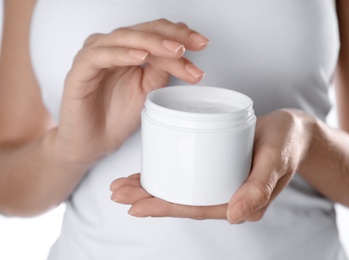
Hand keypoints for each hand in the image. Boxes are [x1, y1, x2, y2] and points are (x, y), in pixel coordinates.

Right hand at [54, 19, 208, 161]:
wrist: (94, 142)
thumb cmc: (117, 116)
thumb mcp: (149, 91)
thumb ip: (161, 70)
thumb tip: (181, 51)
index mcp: (127, 49)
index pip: (155, 32)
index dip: (180, 35)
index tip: (202, 43)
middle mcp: (111, 47)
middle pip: (143, 31)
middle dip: (172, 38)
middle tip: (194, 46)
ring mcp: (94, 56)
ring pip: (125, 38)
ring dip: (153, 43)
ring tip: (175, 51)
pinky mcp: (80, 70)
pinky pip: (100, 56)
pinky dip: (122, 54)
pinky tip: (142, 57)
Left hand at [110, 109, 315, 223]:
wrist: (294, 130)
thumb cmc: (286, 142)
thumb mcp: (275, 159)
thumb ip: (260, 187)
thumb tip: (236, 216)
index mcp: (238, 202)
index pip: (195, 208)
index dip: (164, 208)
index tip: (134, 207)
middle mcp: (226, 196)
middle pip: (182, 200)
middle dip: (147, 199)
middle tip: (116, 193)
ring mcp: (220, 181)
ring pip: (181, 188)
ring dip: (151, 187)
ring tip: (121, 185)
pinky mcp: (216, 166)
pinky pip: (188, 174)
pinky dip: (167, 173)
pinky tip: (148, 171)